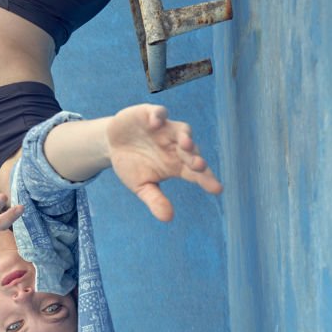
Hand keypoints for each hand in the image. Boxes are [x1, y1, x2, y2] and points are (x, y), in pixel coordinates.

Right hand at [106, 104, 222, 221]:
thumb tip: (168, 218)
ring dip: (184, 136)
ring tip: (185, 144)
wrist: (113, 145)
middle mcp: (175, 145)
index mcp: (176, 164)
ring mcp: (165, 129)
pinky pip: (158, 113)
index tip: (217, 189)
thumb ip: (155, 200)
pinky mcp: (150, 115)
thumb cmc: (132, 166)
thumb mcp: (141, 186)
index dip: (207, 179)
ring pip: (182, 130)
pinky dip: (158, 116)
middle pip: (191, 151)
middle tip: (199, 166)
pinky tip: (155, 123)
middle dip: (195, 157)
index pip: (196, 173)